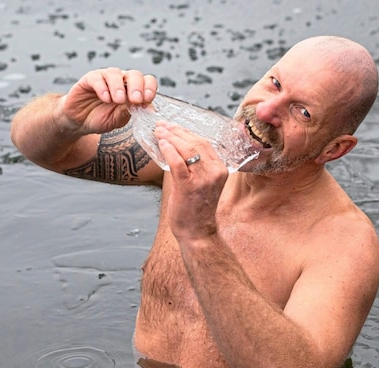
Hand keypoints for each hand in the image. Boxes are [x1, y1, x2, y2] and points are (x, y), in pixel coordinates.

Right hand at [60, 68, 157, 134]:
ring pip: (115, 73)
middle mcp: (120, 80)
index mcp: (132, 89)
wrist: (79, 122)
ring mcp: (105, 78)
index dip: (149, 88)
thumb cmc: (100, 119)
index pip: (147, 81)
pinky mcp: (89, 79)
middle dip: (137, 86)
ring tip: (118, 100)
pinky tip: (105, 98)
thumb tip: (146, 108)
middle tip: (136, 99)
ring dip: (119, 87)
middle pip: (134, 74)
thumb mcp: (117, 120)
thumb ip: (128, 112)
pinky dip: (103, 88)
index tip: (148, 100)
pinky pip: (97, 78)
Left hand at [155, 122, 228, 240]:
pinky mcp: (189, 187)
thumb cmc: (196, 209)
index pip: (203, 143)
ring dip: (170, 138)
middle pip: (196, 143)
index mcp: (220, 168)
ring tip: (158, 131)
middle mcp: (215, 171)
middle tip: (161, 125)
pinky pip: (178, 163)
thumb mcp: (200, 182)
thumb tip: (173, 146)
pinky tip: (161, 144)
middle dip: (176, 131)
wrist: (198, 232)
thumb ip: (192, 165)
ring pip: (188, 150)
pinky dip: (169, 151)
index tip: (172, 126)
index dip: (186, 132)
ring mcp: (203, 179)